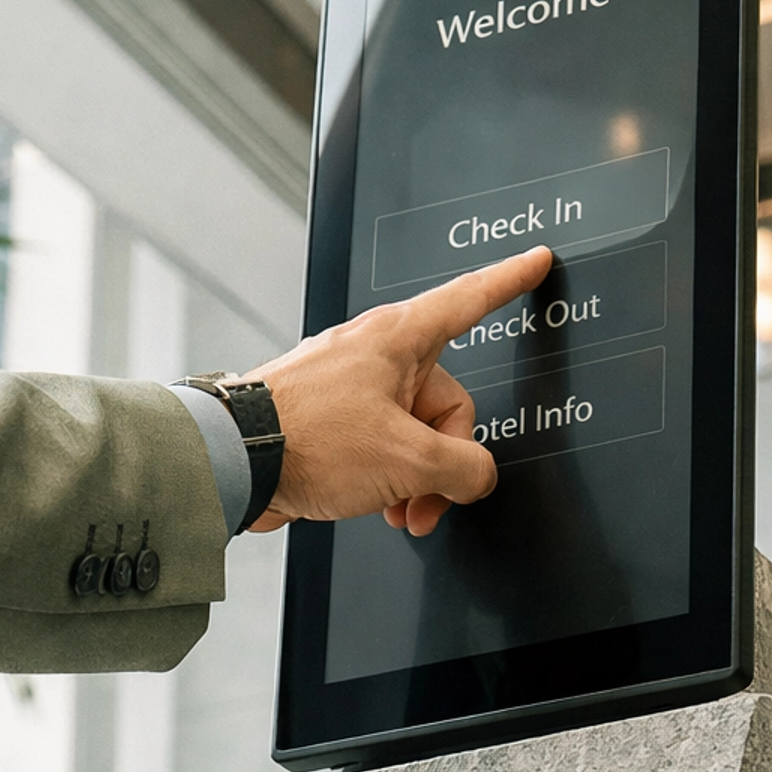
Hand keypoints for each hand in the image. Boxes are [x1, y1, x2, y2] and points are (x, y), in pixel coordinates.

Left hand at [242, 245, 551, 536]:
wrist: (235, 463)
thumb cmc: (308, 440)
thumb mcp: (409, 460)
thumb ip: (463, 468)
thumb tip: (474, 476)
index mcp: (400, 338)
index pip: (470, 299)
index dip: (509, 280)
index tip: (535, 261)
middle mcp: (374, 354)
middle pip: (446, 401)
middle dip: (444, 460)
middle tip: (430, 496)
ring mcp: (349, 386)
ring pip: (412, 431)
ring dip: (414, 479)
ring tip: (399, 509)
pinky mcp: (327, 418)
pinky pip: (378, 444)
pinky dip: (385, 478)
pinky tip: (375, 505)